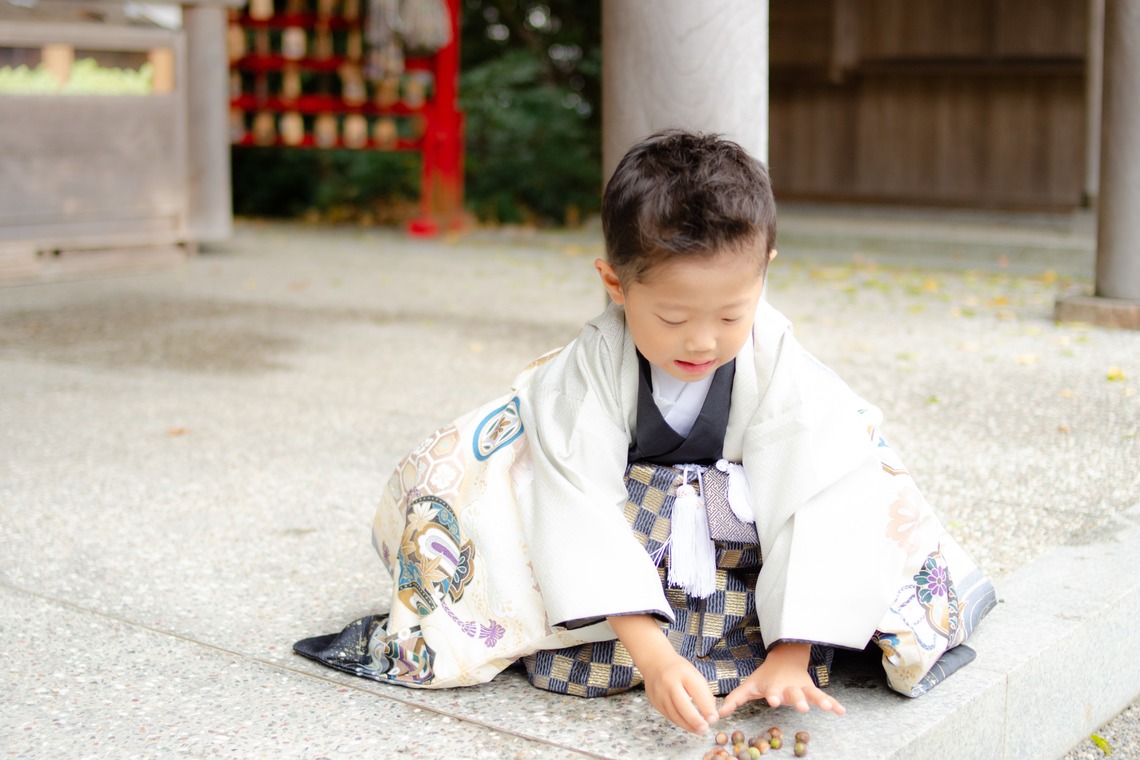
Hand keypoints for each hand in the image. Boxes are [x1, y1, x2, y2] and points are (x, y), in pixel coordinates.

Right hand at [607, 614, 718, 733]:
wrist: (655, 662)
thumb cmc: (679, 670)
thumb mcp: (694, 674)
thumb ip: (704, 693)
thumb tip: (711, 714)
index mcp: (683, 673)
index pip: (697, 692)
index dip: (706, 707)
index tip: (714, 718)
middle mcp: (669, 682)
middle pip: (682, 705)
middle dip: (695, 720)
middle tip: (705, 729)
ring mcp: (659, 693)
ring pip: (674, 714)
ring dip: (688, 725)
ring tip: (699, 730)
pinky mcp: (654, 701)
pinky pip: (668, 715)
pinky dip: (680, 722)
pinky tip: (688, 725)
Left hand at [718, 642, 845, 717]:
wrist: (784, 659)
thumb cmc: (764, 678)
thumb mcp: (748, 686)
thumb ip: (735, 700)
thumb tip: (718, 714)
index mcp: (773, 687)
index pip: (772, 691)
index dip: (773, 695)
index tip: (773, 701)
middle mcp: (788, 688)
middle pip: (794, 694)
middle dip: (798, 700)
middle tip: (803, 708)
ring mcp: (801, 688)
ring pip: (811, 694)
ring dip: (819, 701)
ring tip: (827, 708)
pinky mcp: (811, 689)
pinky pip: (823, 696)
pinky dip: (833, 703)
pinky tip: (841, 711)